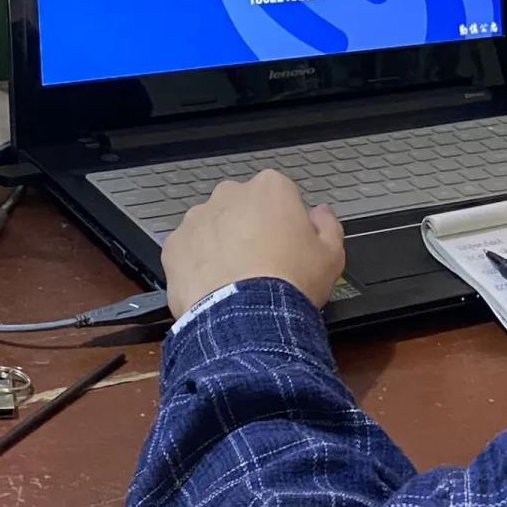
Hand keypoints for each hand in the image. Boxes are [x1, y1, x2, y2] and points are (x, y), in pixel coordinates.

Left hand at [162, 169, 344, 319]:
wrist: (247, 318)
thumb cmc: (288, 283)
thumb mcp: (331, 255)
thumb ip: (328, 225)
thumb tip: (322, 215)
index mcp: (270, 188)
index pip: (279, 195)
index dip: (284, 221)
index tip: (287, 242)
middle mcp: (231, 194)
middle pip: (242, 206)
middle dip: (249, 227)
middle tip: (261, 261)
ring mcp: (198, 218)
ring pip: (212, 226)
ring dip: (221, 244)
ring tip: (236, 278)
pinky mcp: (175, 244)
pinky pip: (188, 250)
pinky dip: (197, 264)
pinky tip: (214, 286)